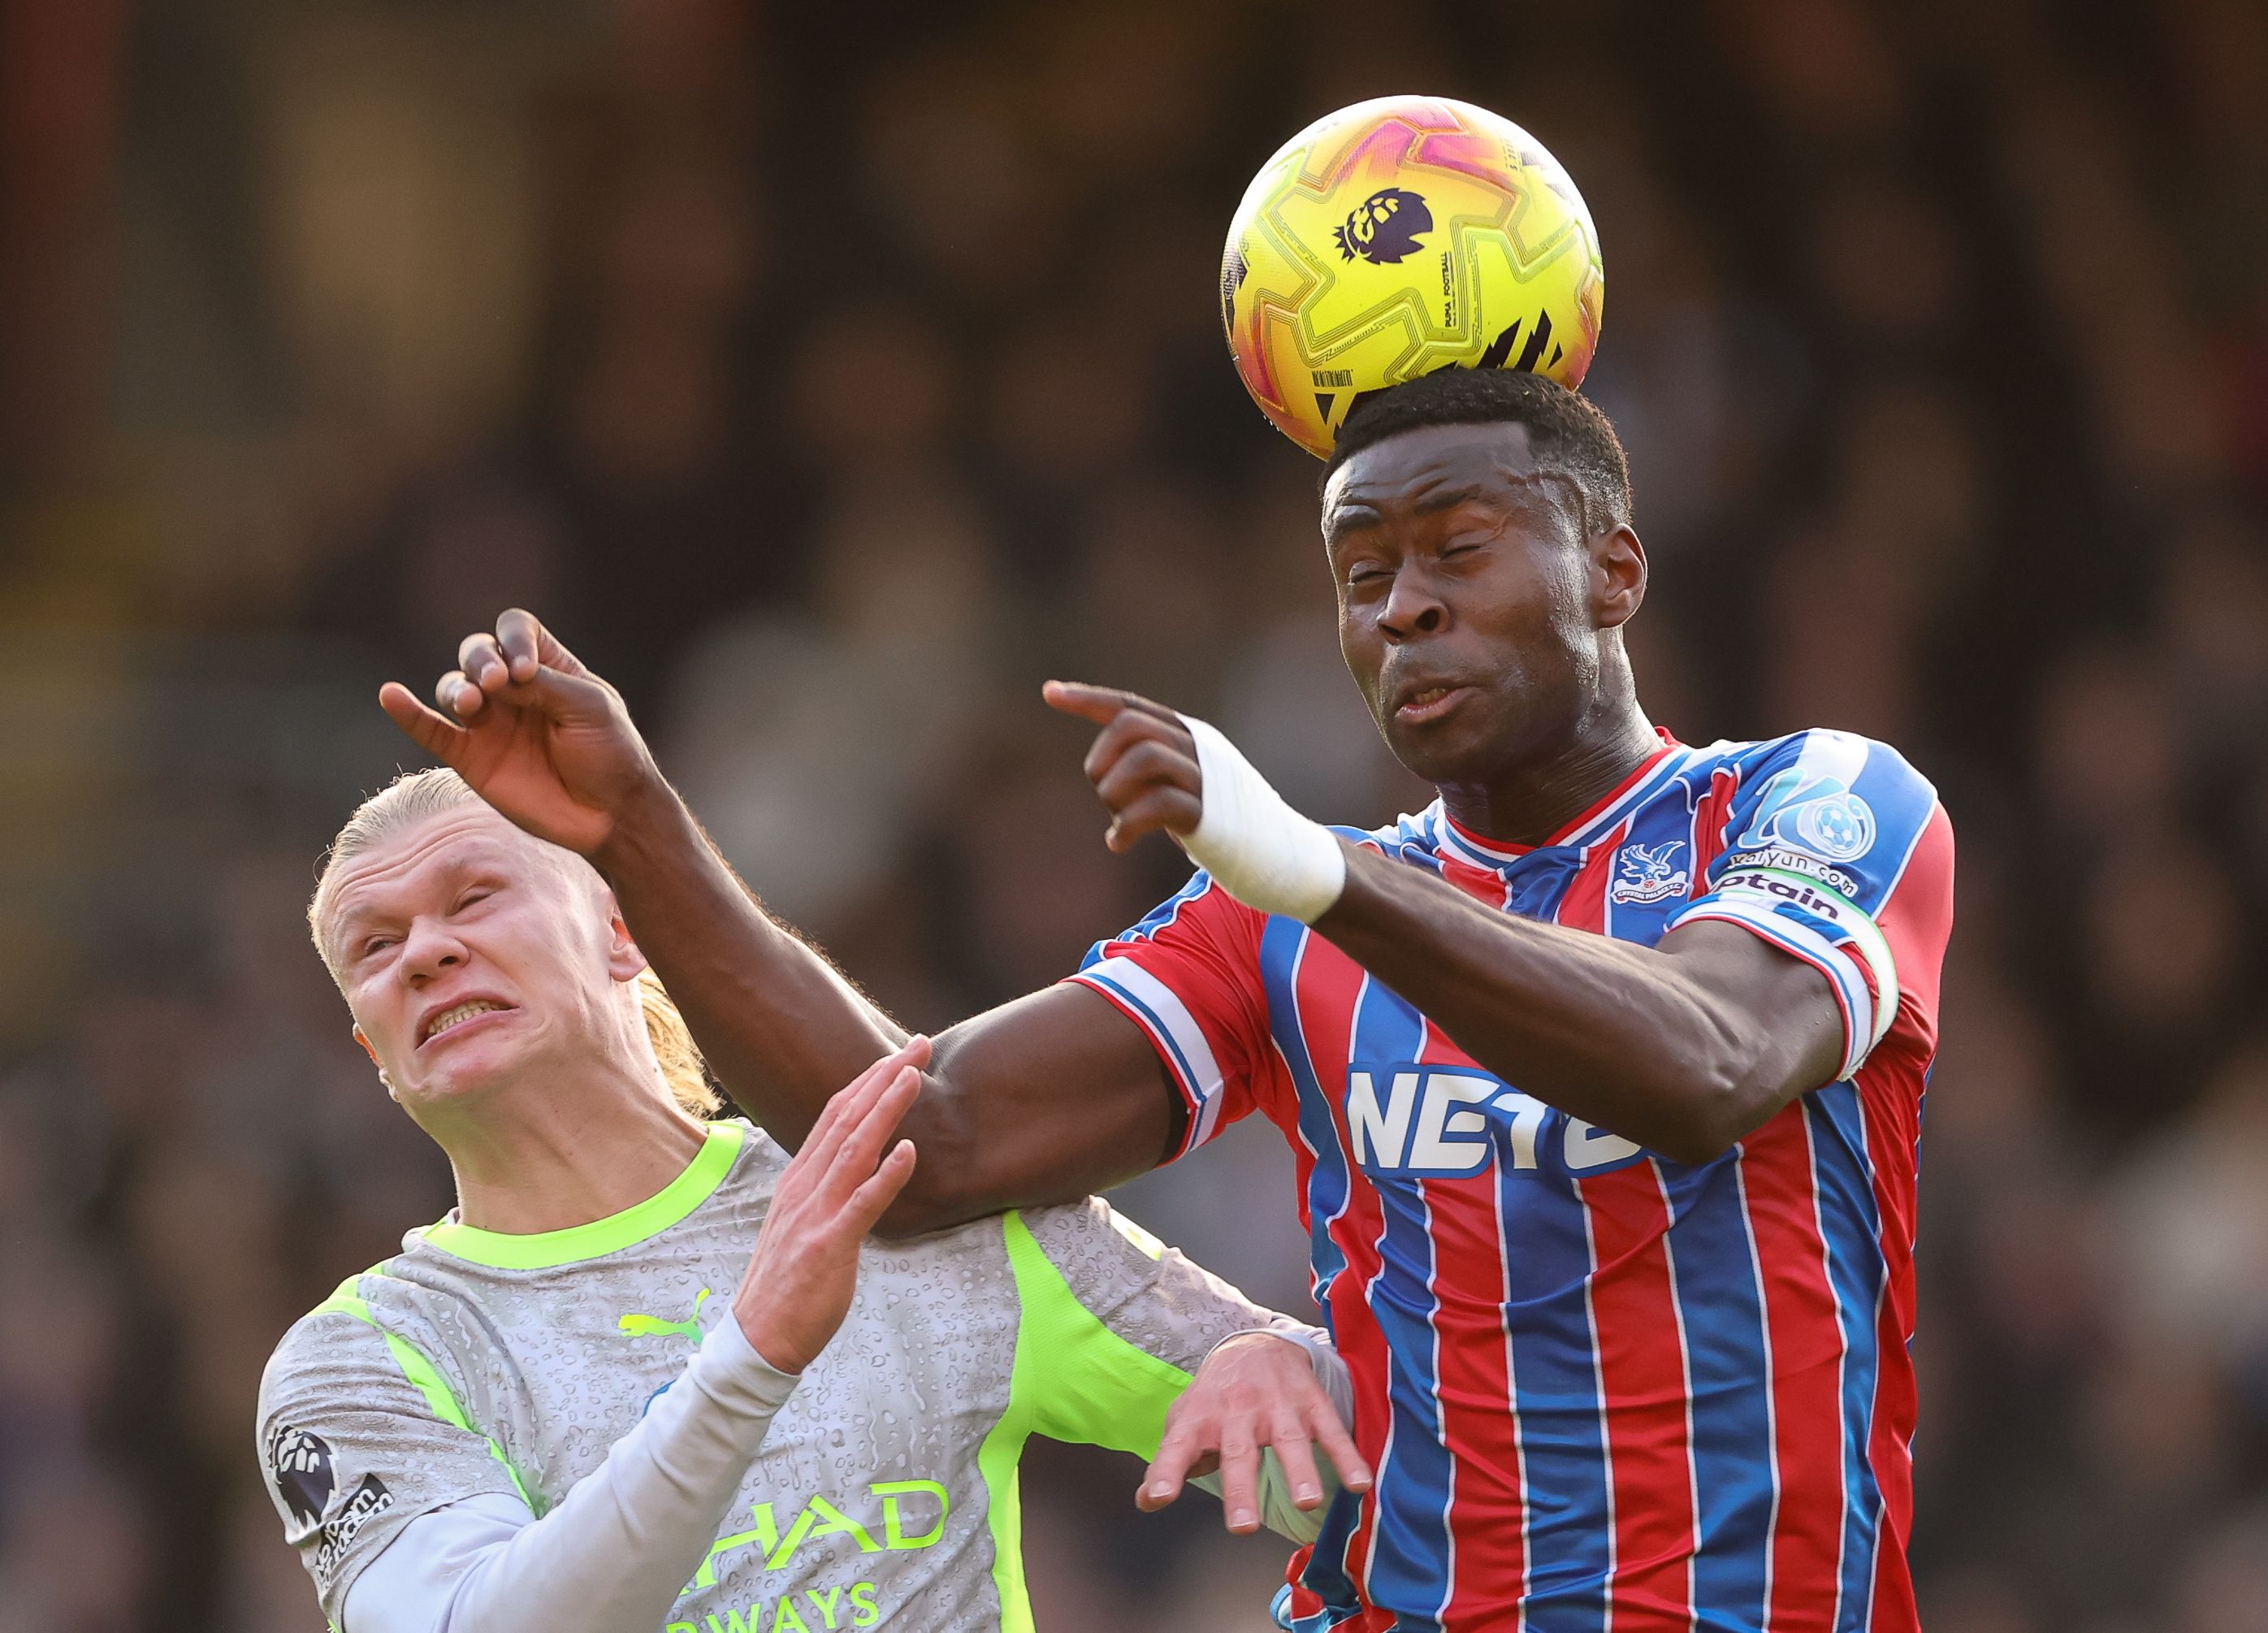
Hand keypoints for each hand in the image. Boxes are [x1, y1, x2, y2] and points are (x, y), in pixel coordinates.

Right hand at [377, 609, 658, 856]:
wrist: (609, 813)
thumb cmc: (609, 753)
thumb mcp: (590, 708)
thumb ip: (544, 684)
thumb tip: (495, 672)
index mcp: (548, 668)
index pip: (516, 630)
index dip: (515, 638)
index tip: (527, 668)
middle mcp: (513, 690)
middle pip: (478, 653)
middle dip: (481, 660)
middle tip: (497, 683)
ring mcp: (490, 722)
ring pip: (454, 687)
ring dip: (457, 688)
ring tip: (471, 703)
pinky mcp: (471, 757)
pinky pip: (431, 730)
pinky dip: (409, 714)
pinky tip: (391, 696)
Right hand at [732, 1040, 924, 1372]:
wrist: (758, 1339)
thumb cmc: (788, 1283)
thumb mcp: (802, 1222)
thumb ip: (826, 1189)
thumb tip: (860, 1162)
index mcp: (798, 1179)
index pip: (835, 1115)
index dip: (868, 1080)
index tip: (900, 1053)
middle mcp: (804, 1187)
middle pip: (846, 1118)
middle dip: (884, 1077)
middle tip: (920, 1043)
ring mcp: (814, 1215)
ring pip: (854, 1150)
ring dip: (885, 1109)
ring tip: (914, 1076)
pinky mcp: (829, 1246)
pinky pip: (861, 1205)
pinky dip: (886, 1175)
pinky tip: (908, 1152)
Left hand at [1041, 681, 1201, 853]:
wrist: (1272, 849)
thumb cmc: (1213, 817)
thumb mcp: (1176, 783)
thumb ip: (1145, 770)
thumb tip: (1101, 772)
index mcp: (1182, 734)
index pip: (1130, 705)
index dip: (1087, 699)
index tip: (1049, 693)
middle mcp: (1195, 745)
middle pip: (1131, 725)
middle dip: (1101, 756)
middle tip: (1103, 791)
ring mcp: (1204, 776)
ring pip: (1146, 757)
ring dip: (1115, 790)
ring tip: (1117, 820)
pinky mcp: (1209, 812)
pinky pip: (1160, 803)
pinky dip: (1128, 824)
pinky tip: (1118, 843)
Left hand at [1139, 1332, 1372, 1534]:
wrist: (1257, 1344)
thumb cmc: (1216, 1397)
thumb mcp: (1185, 1422)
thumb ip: (1169, 1463)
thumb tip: (1145, 1502)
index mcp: (1200, 1418)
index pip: (1177, 1447)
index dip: (1165, 1472)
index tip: (1157, 1498)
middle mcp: (1237, 1410)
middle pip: (1239, 1451)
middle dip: (1240, 1489)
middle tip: (1243, 1528)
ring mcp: (1277, 1405)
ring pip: (1289, 1440)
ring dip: (1299, 1471)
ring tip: (1308, 1503)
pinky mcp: (1311, 1402)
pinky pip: (1332, 1431)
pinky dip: (1347, 1456)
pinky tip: (1360, 1484)